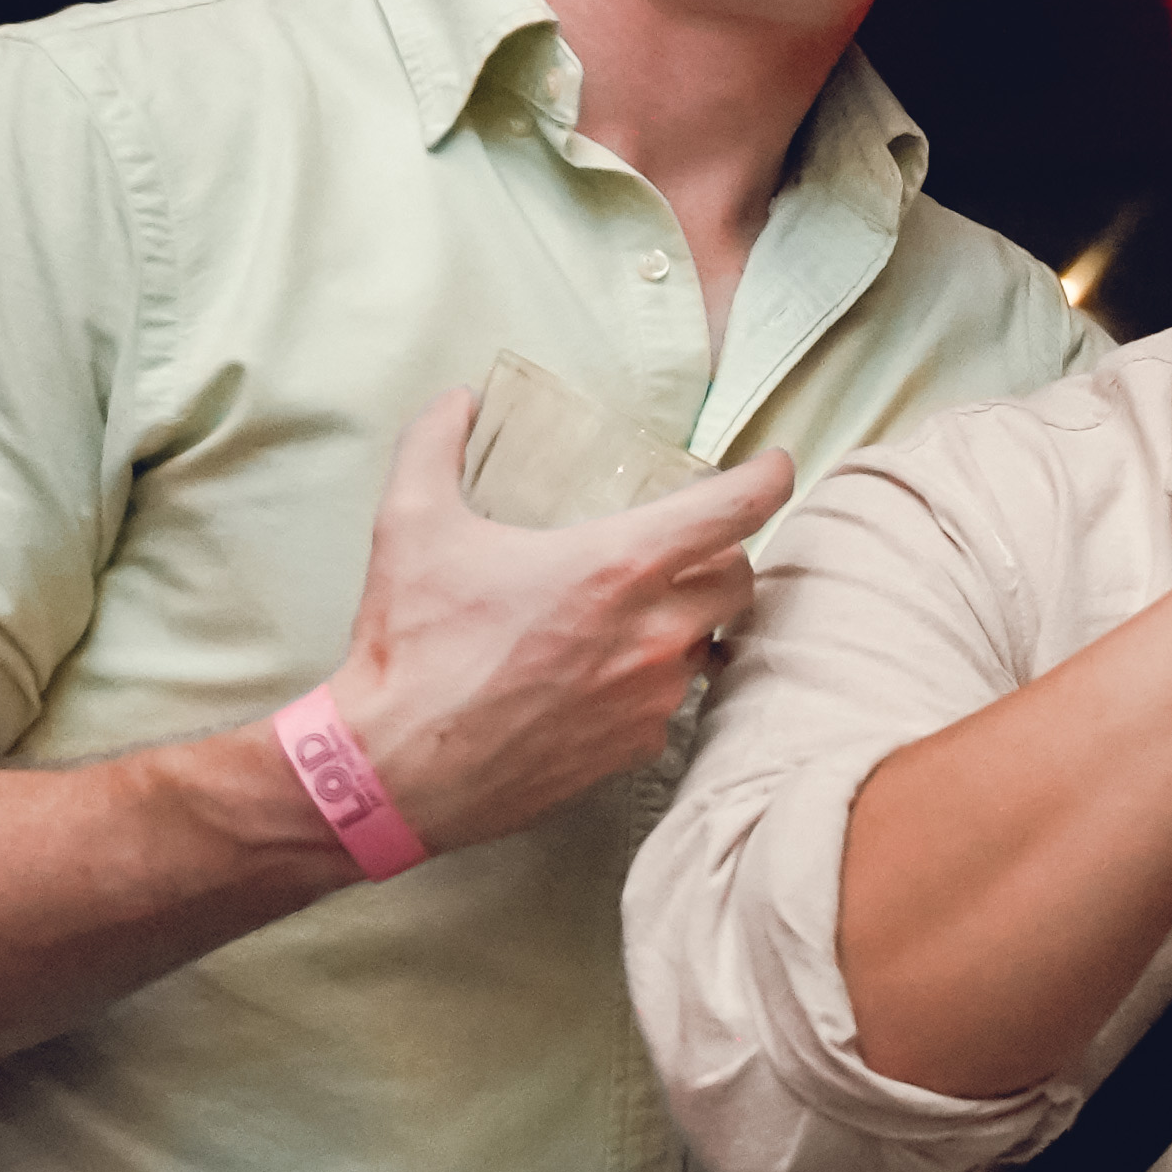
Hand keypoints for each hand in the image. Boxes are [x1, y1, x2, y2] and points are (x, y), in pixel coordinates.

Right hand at [320, 388, 791, 859]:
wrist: (396, 769)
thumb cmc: (411, 649)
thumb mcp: (411, 525)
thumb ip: (434, 446)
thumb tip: (453, 402)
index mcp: (616, 567)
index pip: (734, 510)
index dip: (769, 479)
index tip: (775, 466)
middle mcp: (652, 633)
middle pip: (740, 579)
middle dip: (724, 554)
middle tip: (688, 545)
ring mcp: (650, 696)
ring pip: (708, 642)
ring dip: (689, 619)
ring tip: (642, 608)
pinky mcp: (635, 747)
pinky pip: (671, 700)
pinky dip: (653, 677)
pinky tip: (606, 670)